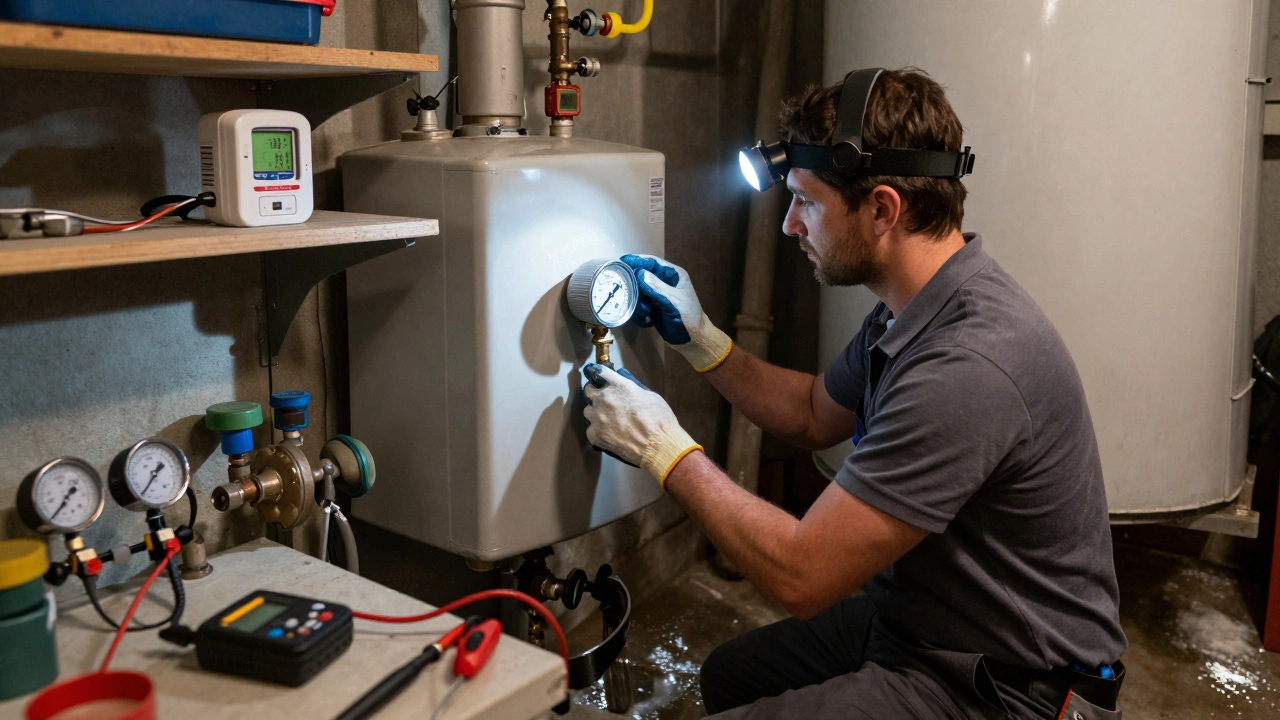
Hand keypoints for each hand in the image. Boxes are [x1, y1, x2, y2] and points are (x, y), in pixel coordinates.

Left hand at [582, 363, 702, 487]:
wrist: (658, 446)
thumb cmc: (659, 419)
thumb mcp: (649, 396)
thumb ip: (632, 389)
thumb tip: (625, 388)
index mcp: (618, 386)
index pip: (599, 372)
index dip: (598, 375)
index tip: (598, 378)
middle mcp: (604, 399)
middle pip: (589, 391)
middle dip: (596, 394)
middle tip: (606, 402)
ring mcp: (597, 417)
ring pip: (588, 411)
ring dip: (596, 413)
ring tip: (608, 421)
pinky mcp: (594, 435)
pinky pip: (591, 429)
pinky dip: (598, 431)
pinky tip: (610, 435)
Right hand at [620, 254, 732, 372]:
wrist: (693, 340)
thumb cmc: (688, 318)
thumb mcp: (674, 302)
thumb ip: (657, 288)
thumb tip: (639, 273)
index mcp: (673, 275)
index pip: (652, 263)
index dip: (637, 260)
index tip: (622, 261)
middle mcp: (664, 283)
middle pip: (642, 277)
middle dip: (637, 289)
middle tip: (632, 297)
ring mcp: (658, 296)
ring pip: (639, 293)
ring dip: (639, 304)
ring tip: (647, 312)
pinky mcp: (653, 308)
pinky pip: (640, 306)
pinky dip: (640, 314)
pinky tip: (648, 320)